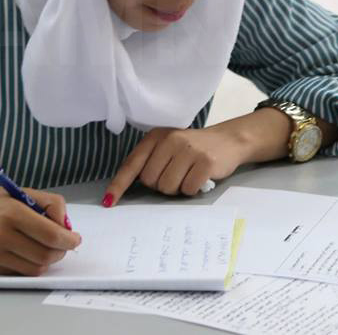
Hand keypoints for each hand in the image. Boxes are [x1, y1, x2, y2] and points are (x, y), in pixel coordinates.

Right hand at [0, 186, 81, 275]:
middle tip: (64, 243)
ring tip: (46, 246)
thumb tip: (66, 225)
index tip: (75, 237)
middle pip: (46, 254)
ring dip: (48, 259)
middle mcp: (1, 234)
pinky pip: (20, 271)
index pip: (51, 235)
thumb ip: (48, 204)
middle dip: (61, 251)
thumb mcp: (19, 192)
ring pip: (35, 267)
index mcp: (11, 212)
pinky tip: (26, 250)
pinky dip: (30, 263)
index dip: (69, 239)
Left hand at [104, 126, 248, 204]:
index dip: (119, 185)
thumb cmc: (191, 149)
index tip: (109, 202)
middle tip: (175, 174)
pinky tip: (199, 177)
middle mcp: (170, 140)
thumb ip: (149, 161)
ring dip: (176, 188)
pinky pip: (188, 189)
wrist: (228, 140)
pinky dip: (192, 189)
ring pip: (167, 187)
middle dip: (160, 185)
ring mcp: (188, 150)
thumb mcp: (167, 147)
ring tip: (187, 175)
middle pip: (150, 181)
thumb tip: (126, 188)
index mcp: (155, 137)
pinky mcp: (205, 162)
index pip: (132, 164)